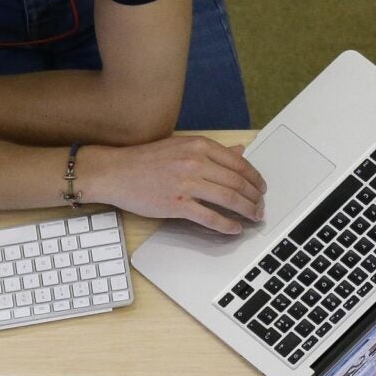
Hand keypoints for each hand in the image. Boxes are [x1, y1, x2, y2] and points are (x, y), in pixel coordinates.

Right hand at [82, 136, 266, 233]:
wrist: (115, 172)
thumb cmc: (145, 160)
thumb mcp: (181, 146)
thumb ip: (211, 151)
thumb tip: (239, 152)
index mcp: (198, 145)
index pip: (239, 164)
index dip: (256, 179)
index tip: (261, 189)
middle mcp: (195, 162)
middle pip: (238, 182)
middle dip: (255, 198)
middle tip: (261, 207)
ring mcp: (186, 184)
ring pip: (229, 199)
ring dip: (247, 211)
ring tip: (254, 218)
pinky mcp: (176, 204)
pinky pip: (209, 217)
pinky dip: (226, 225)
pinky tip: (234, 229)